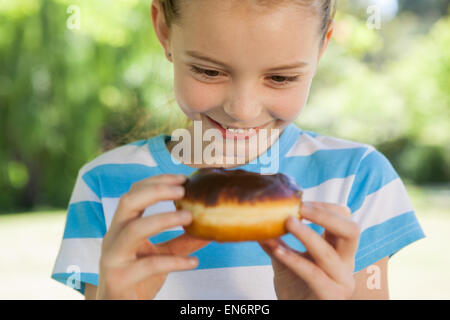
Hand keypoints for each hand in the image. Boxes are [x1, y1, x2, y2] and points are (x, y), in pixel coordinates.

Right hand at [96, 174, 210, 299]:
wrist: (117, 308)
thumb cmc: (138, 278)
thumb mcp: (162, 256)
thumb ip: (183, 242)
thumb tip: (210, 228)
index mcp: (122, 226)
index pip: (134, 193)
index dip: (157, 181)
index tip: (183, 178)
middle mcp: (114, 237)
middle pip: (128, 201)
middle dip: (156, 190)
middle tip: (183, 190)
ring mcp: (114, 257)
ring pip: (134, 229)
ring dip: (163, 219)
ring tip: (190, 217)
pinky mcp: (120, 278)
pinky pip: (148, 265)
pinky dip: (173, 261)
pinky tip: (193, 262)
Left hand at [258, 201, 359, 299]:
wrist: (295, 312)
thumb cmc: (295, 285)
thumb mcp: (285, 258)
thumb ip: (276, 240)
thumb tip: (258, 220)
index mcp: (339, 249)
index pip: (345, 219)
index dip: (326, 207)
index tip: (300, 202)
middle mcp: (345, 262)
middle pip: (351, 230)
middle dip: (326, 215)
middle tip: (301, 207)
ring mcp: (341, 280)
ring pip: (329, 253)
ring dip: (307, 235)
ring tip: (287, 222)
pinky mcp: (331, 296)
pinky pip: (314, 274)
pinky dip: (295, 260)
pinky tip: (278, 251)